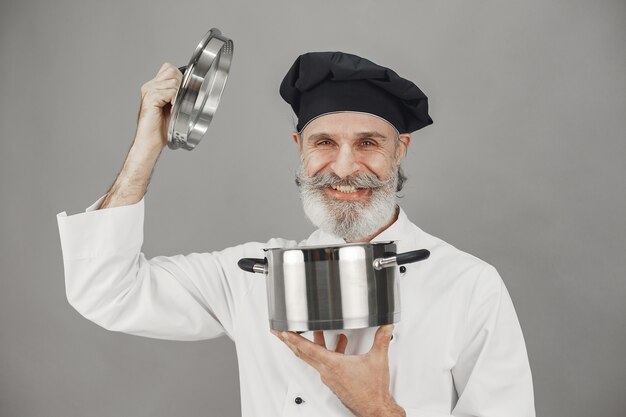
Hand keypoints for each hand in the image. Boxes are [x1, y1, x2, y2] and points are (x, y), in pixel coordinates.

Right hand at [135, 63, 182, 150]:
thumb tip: (191, 86)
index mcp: (154, 86)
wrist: (151, 141)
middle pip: (172, 71)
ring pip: (173, 82)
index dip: (179, 77)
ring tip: (175, 107)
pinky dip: (175, 100)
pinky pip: (170, 91)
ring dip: (178, 95)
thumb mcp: (173, 107)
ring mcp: (149, 91)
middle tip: (178, 101)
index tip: (181, 94)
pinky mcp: (150, 98)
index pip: (169, 68)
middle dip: (180, 85)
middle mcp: (150, 86)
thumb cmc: (162, 128)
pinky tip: (172, 109)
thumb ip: (176, 94)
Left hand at [273, 325, 405, 416]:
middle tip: (280, 332)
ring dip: (312, 344)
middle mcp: (327, 372)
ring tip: (315, 331)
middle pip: (303, 353)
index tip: (283, 332)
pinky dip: (327, 352)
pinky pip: (324, 363)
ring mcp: (329, 377)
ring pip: (314, 358)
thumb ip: (382, 339)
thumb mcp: (377, 360)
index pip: (307, 349)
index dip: (294, 339)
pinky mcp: (334, 380)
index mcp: (333, 365)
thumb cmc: (372, 391)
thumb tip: (386, 326)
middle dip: (291, 341)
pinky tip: (339, 345)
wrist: (374, 409)